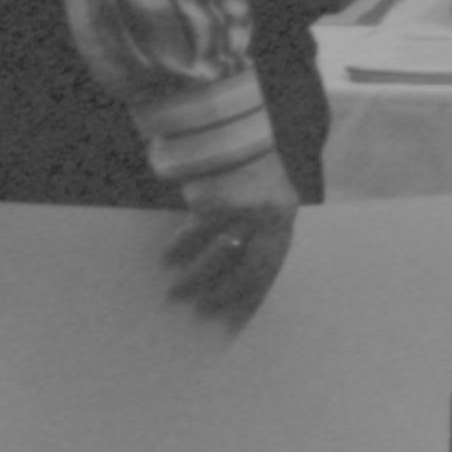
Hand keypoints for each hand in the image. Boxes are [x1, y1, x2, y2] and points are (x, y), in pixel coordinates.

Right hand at [164, 151, 298, 330]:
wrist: (232, 129)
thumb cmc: (246, 169)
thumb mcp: (265, 196)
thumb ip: (258, 228)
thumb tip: (234, 272)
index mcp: (285, 215)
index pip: (273, 267)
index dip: (254, 296)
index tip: (236, 322)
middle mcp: (270, 214)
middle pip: (250, 268)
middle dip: (226, 294)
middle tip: (203, 312)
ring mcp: (245, 207)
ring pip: (219, 255)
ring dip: (196, 278)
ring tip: (177, 293)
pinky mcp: (217, 198)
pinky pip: (195, 232)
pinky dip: (179, 248)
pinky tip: (166, 259)